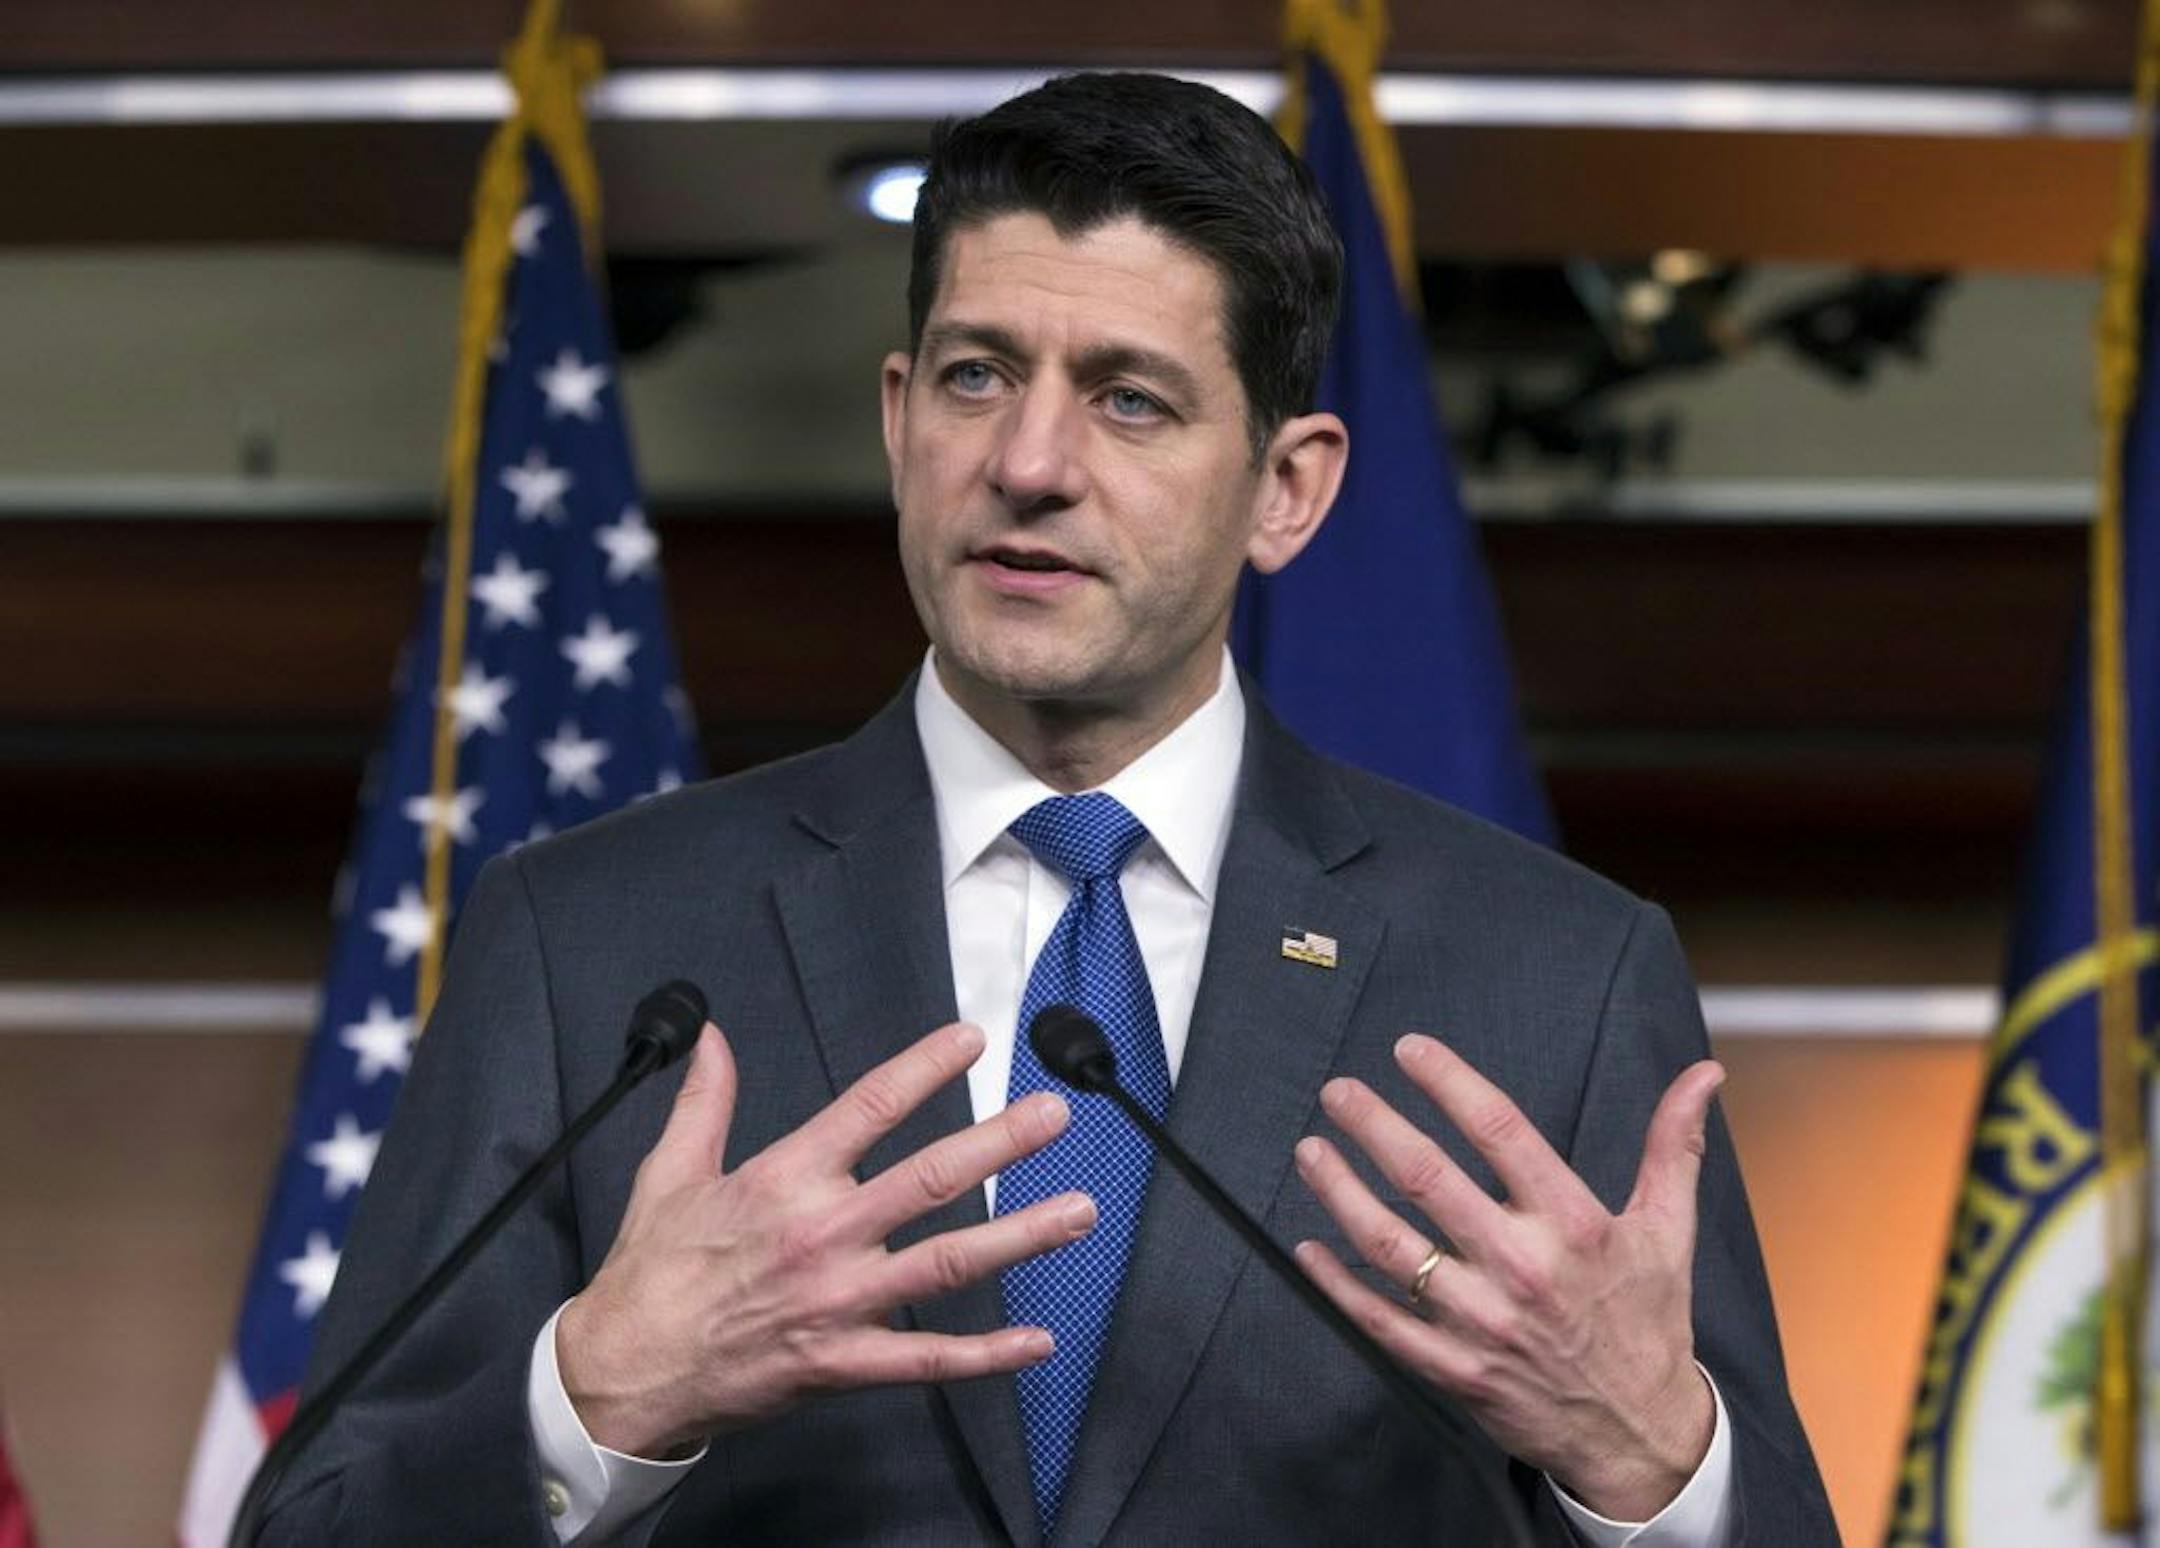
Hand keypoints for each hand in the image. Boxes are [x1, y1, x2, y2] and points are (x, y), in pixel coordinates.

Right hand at [557, 1019, 1094, 1456]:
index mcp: (784, 1179)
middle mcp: (823, 1233)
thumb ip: (705, 1100)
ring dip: (1021, 1233)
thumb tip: (710, 1037)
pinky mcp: (845, 1361)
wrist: (626, 1370)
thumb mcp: (669, 1171)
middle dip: (1002, 1141)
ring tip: (1079, 1210)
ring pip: (949, 1260)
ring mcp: (841, 1300)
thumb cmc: (651, 1273)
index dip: (925, 1067)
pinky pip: (929, 1358)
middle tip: (1055, 1114)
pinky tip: (1037, 1339)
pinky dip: (988, 1353)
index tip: (972, 1039)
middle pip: (931, 1177)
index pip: (869, 1106)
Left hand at [1291, 1034, 1721, 1521]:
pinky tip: (1307, 1245)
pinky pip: (1379, 1319)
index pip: (1499, 1129)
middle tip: (1337, 1092)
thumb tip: (1703, 1074)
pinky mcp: (1455, 1368)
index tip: (1408, 1049)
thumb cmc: (1649, 1321)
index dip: (1448, 1081)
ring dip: (1340, 1191)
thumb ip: (1674, 1146)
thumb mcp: (1668, 1230)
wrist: (1641, 1436)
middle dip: (1373, 1126)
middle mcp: (1522, 1267)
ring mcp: (1482, 1321)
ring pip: (1390, 1245)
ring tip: (1310, 1151)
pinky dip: (1336, 1282)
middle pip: (1427, 1179)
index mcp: (1572, 1224)